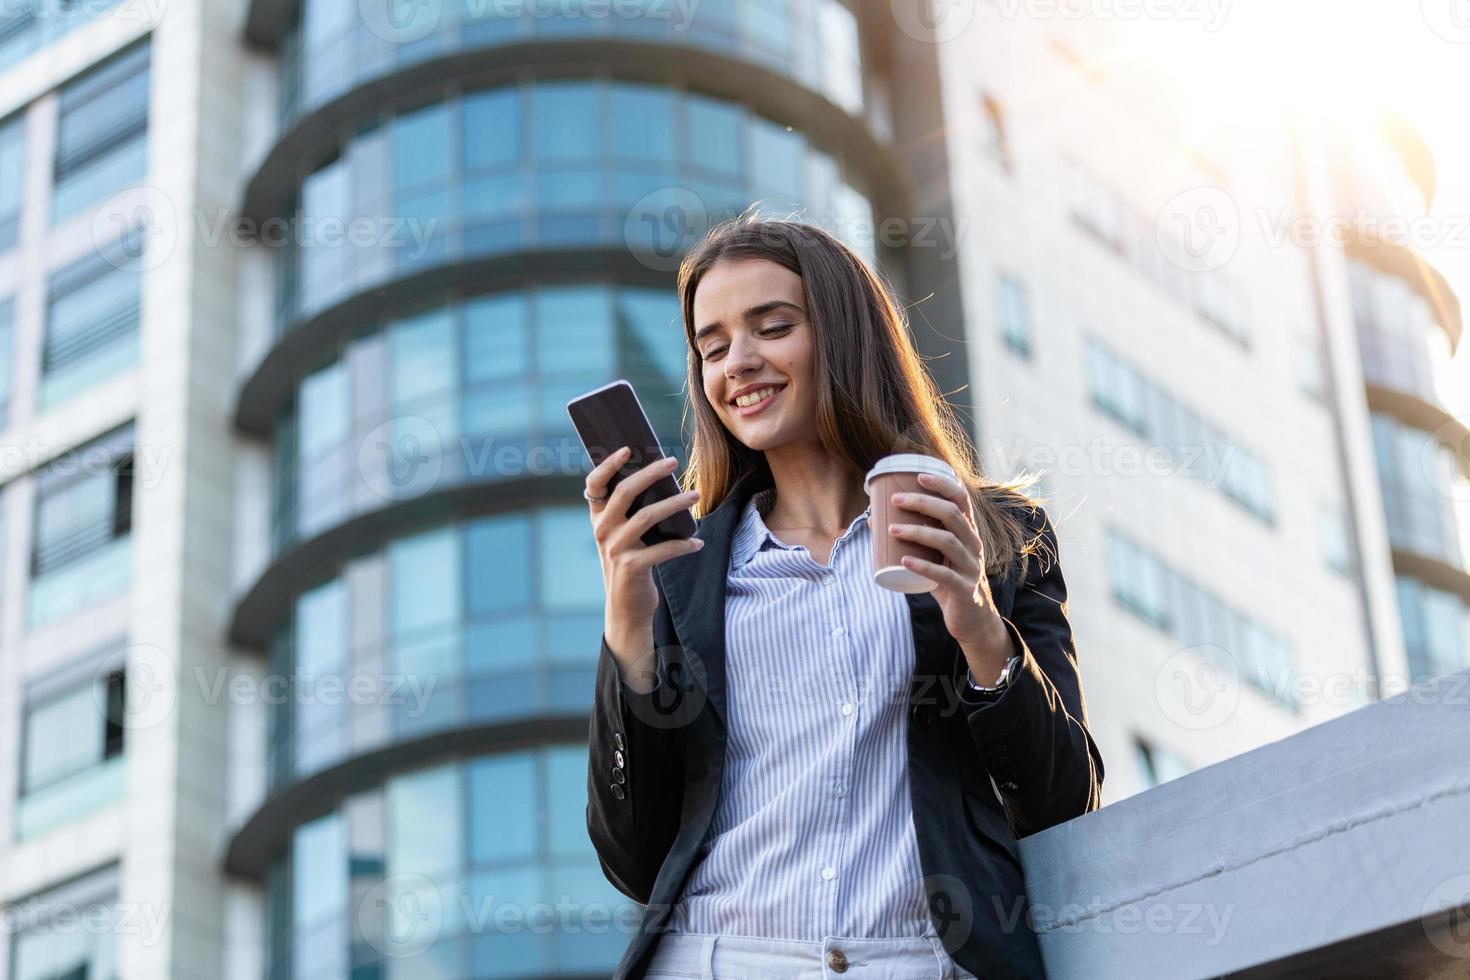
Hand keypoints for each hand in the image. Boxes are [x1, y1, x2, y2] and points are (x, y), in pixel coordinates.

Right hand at [585, 447, 703, 680]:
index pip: (594, 484)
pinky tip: (697, 542)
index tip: (629, 448)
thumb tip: (662, 479)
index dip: (608, 464)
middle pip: (625, 492)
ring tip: (695, 495)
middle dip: (651, 473)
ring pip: (647, 516)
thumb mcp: (625, 537)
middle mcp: (602, 531)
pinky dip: (684, 544)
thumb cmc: (632, 565)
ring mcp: (614, 549)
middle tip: (673, 462)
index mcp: (598, 519)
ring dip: (675, 503)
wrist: (626, 609)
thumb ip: (633, 513)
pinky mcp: (631, 567)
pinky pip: (663, 549)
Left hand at [885, 472, 1008, 655]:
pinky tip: (905, 560)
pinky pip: (944, 576)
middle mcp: (973, 545)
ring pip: (947, 542)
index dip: (943, 484)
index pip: (961, 499)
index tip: (918, 476)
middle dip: (923, 503)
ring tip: (892, 529)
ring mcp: (971, 567)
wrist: (972, 620)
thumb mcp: (933, 556)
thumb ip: (910, 538)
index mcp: (967, 532)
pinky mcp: (964, 590)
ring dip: (918, 532)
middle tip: (895, 499)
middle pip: (952, 515)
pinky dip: (923, 566)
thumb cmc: (948, 581)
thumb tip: (872, 517)